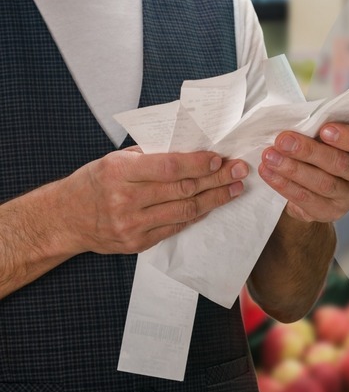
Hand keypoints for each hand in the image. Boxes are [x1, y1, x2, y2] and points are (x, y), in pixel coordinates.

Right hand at [57, 148, 248, 254]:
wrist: (65, 219)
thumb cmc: (94, 183)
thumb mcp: (115, 160)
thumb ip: (149, 155)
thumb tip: (190, 147)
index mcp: (119, 173)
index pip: (168, 168)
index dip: (198, 164)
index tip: (219, 159)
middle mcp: (126, 201)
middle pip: (182, 190)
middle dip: (216, 179)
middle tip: (239, 170)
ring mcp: (132, 225)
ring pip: (185, 212)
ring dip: (215, 199)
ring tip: (234, 188)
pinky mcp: (138, 243)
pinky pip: (176, 228)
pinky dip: (197, 215)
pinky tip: (212, 205)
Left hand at [259, 123, 348, 222]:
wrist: (312, 184)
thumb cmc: (321, 148)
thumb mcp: (326, 135)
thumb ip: (319, 127)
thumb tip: (294, 120)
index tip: (325, 129)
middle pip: (340, 164)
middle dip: (309, 151)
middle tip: (283, 140)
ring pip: (323, 183)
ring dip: (293, 169)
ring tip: (270, 156)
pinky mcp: (330, 212)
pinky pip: (306, 199)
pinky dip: (284, 185)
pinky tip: (269, 173)